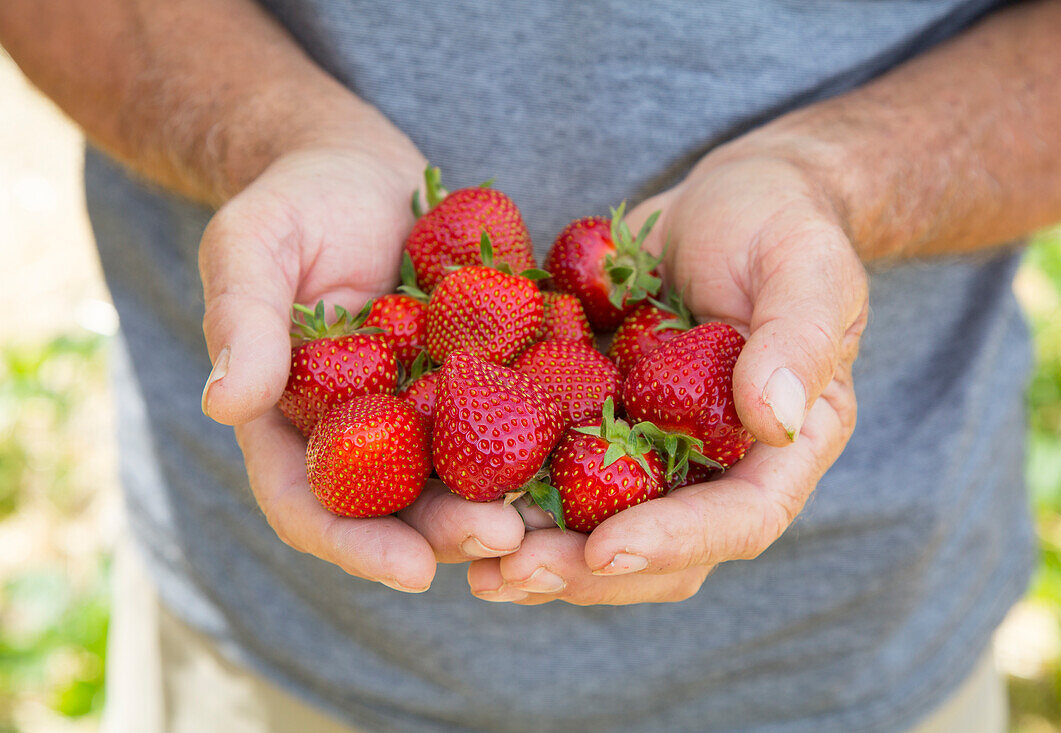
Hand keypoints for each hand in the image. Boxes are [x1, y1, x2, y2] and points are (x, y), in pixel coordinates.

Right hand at [199, 137, 526, 592]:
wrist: (365, 166)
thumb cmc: (295, 201)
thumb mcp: (255, 245)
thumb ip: (242, 319)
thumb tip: (224, 404)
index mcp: (293, 420)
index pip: (311, 503)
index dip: (357, 544)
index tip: (413, 572)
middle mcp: (363, 429)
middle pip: (400, 505)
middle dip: (450, 532)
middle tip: (506, 540)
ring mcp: (424, 406)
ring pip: (462, 471)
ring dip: (504, 498)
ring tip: (552, 511)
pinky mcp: (478, 373)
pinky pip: (512, 411)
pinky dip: (543, 433)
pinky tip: (587, 444)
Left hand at [468, 149, 868, 604]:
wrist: (721, 200)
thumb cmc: (777, 221)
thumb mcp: (803, 264)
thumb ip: (797, 337)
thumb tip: (772, 421)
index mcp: (781, 448)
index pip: (739, 519)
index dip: (674, 542)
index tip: (605, 548)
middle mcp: (715, 469)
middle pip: (660, 551)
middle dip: (585, 570)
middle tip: (510, 573)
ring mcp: (652, 453)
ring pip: (600, 528)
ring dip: (538, 554)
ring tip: (471, 564)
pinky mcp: (599, 423)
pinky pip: (556, 472)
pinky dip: (510, 492)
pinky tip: (450, 501)